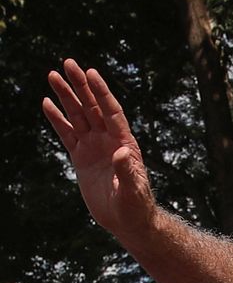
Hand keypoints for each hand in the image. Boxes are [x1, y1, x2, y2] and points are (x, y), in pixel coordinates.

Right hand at [42, 59, 155, 236]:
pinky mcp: (82, 157)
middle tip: (68, 63)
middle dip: (81, 85)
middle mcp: (109, 140)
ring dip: (67, 96)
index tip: (91, 73)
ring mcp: (95, 146)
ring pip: (78, 115)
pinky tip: (47, 103)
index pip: (112, 112)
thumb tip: (122, 151)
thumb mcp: (133, 190)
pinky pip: (67, 133)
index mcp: (125, 142)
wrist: (127, 219)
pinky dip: (57, 118)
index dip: (102, 93)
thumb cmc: (136, 206)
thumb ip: (128, 171)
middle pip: (93, 107)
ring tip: (53, 75)